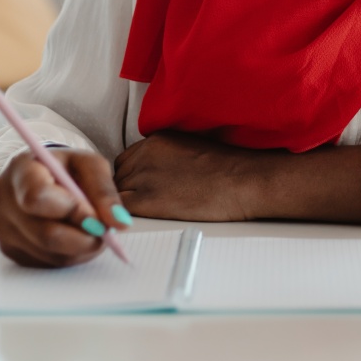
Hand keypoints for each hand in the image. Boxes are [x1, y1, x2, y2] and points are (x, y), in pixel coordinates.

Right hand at [0, 149, 129, 267]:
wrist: (43, 175)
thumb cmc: (67, 168)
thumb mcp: (90, 165)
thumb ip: (104, 190)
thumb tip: (118, 222)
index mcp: (21, 169)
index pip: (37, 197)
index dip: (70, 211)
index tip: (96, 218)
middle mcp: (4, 200)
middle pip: (44, 232)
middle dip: (82, 237)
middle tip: (105, 233)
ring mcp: (1, 228)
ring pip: (47, 252)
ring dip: (79, 249)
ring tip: (94, 232)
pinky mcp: (8, 249)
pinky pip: (43, 262)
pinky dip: (68, 255)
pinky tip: (77, 239)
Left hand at [114, 131, 256, 221]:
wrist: (243, 181)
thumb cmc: (229, 169)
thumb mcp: (192, 149)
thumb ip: (167, 157)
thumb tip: (156, 176)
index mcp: (159, 138)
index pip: (128, 158)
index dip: (132, 176)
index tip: (144, 188)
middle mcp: (147, 152)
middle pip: (119, 174)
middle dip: (127, 189)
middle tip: (145, 204)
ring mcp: (145, 175)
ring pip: (117, 192)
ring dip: (126, 204)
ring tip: (147, 215)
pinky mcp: (147, 199)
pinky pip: (119, 209)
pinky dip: (123, 217)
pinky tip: (141, 222)